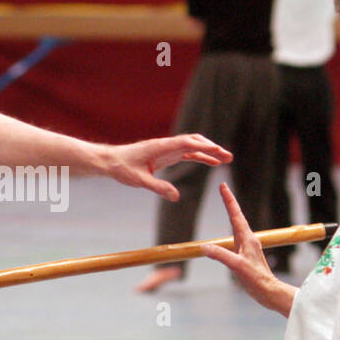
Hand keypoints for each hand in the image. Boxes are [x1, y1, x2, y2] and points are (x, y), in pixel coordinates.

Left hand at [102, 134, 230, 199]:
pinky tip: (210, 163)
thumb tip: (176, 197)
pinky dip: (199, 157)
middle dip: (212, 148)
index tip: (219, 152)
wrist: (111, 161)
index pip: (187, 144)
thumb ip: (158, 187)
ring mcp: (167, 149)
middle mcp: (167, 145)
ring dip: (208, 152)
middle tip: (228, 157)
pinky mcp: (166, 155)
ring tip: (225, 159)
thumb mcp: (139, 180)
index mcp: (161, 147)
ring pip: (192, 147)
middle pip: (194, 142)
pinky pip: (186, 154)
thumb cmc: (123, 168)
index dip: (205, 147)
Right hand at [200, 183, 291, 314]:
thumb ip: (220, 255)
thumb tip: (204, 247)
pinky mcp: (247, 256)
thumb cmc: (256, 279)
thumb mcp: (236, 266)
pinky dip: (231, 230)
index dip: (229, 200)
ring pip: (238, 227)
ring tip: (227, 205)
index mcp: (247, 239)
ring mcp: (248, 248)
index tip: (223, 186)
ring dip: (232, 215)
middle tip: (223, 190)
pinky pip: (236, 238)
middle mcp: (249, 240)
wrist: (269, 292)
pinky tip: (230, 235)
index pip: (235, 215)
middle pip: (237, 217)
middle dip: (230, 203)